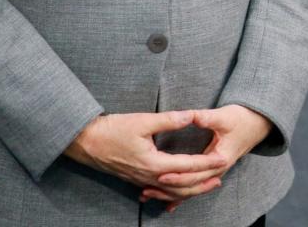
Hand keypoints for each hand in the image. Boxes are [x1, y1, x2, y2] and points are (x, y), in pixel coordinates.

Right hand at [63, 110, 227, 192]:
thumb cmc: (111, 130)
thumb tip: (190, 116)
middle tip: (220, 175)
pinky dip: (174, 191)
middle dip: (203, 181)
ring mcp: (142, 180)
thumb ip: (168, 120)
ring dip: (191, 188)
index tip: (222, 158)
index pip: (188, 165)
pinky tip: (178, 190)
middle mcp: (149, 176)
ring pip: (172, 190)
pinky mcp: (136, 178)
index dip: (207, 162)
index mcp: (154, 163)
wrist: (86, 143)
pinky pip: (160, 190)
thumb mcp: (141, 121)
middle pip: (183, 185)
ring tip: (206, 184)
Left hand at [141, 104, 273, 212]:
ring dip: (171, 194)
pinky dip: (180, 194)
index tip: (160, 173)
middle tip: (148, 188)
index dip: (178, 173)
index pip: (196, 171)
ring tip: (149, 195)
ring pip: (191, 189)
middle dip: (169, 187)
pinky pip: (195, 186)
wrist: (257, 124)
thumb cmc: (241, 118)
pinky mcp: (212, 171)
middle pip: (191, 184)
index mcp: (221, 157)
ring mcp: (216, 172)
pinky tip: (168, 203)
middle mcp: (218, 169)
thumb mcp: (224, 116)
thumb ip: (206, 117)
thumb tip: (191, 115)